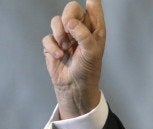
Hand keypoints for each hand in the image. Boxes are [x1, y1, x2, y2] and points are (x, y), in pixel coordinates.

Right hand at [42, 0, 105, 118]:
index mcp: (95, 29)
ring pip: (57, 21)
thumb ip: (83, 34)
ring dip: (59, 33)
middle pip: (71, 8)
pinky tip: (59, 56)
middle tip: (68, 28)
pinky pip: (48, 37)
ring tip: (66, 47)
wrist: (75, 86)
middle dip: (68, 17)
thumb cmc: (88, 70)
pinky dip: (52, 46)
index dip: (92, 1)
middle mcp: (81, 29)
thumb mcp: (91, 51)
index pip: (94, 7)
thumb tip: (69, 21)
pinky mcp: (54, 44)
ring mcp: (67, 36)